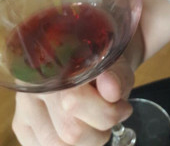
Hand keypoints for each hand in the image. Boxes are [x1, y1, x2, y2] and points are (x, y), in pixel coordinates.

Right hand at [12, 55, 134, 145]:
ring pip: (56, 145)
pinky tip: (80, 127)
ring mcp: (23, 104)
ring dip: (86, 142)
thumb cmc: (107, 62)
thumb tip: (111, 90)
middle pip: (68, 130)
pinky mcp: (22, 123)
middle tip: (112, 116)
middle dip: (100, 130)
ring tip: (96, 123)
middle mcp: (33, 82)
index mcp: (57, 60)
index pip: (74, 103)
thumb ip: (117, 76)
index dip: (107, 112)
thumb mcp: (119, 65)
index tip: (123, 107)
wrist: (95, 57)